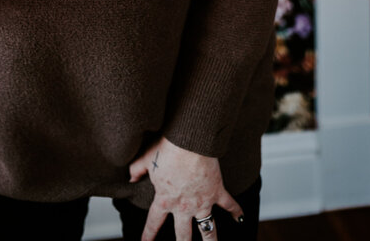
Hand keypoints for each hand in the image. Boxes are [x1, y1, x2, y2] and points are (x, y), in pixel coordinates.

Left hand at [128, 136, 242, 240]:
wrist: (190, 139)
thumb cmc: (167, 147)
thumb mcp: (147, 158)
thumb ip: (136, 170)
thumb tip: (130, 177)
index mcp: (165, 199)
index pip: (153, 222)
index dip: (148, 235)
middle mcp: (184, 206)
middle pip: (183, 235)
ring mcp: (202, 201)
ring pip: (208, 229)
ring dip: (210, 240)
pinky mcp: (217, 191)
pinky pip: (229, 204)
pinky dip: (236, 211)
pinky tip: (240, 219)